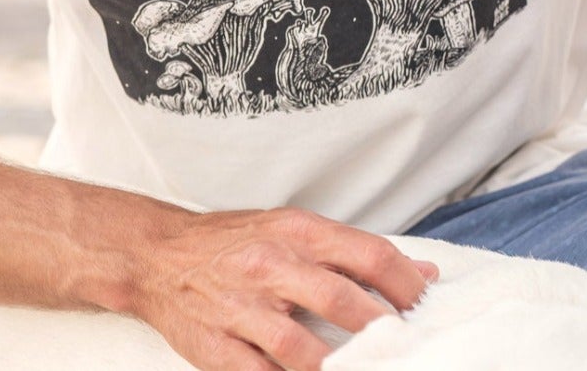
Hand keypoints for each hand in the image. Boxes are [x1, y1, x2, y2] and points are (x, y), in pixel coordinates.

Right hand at [125, 206, 438, 369]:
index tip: (427, 306)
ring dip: (342, 368)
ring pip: (304, 349)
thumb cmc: (233, 242)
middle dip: (383, 331)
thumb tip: (421, 274)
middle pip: (342, 301)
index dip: (406, 285)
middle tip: (409, 348)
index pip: (367, 255)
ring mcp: (243, 309)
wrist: (159, 256)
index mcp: (296, 231)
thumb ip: (352, 252)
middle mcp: (272, 265)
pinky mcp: (219, 348)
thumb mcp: (292, 229)